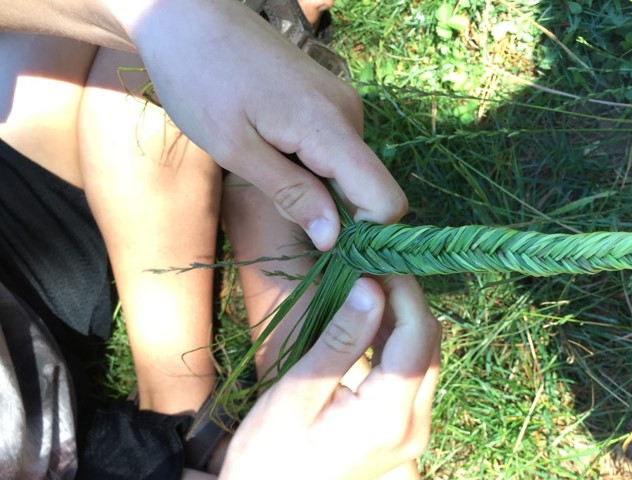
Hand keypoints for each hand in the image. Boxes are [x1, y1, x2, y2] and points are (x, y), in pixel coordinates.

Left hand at [116, 0, 406, 249]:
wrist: (186, 17)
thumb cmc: (199, 80)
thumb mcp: (237, 149)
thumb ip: (291, 195)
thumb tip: (334, 240)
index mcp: (331, 127)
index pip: (385, 200)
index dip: (362, 234)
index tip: (321, 245)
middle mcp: (350, 115)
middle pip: (369, 191)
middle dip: (333, 213)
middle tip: (275, 202)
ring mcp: (343, 106)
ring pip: (351, 175)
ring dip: (317, 189)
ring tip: (266, 168)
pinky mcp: (331, 104)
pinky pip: (338, 155)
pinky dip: (312, 169)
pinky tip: (273, 152)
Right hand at [201, 275, 440, 479]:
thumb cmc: (267, 454)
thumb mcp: (299, 389)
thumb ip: (340, 339)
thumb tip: (372, 287)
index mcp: (390, 417)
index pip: (417, 335)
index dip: (402, 290)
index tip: (373, 258)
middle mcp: (415, 427)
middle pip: (428, 347)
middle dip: (405, 302)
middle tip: (367, 268)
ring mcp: (412, 435)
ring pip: (423, 361)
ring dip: (401, 323)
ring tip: (364, 289)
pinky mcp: (401, 436)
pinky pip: (411, 379)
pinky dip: (395, 348)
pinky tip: (367, 326)